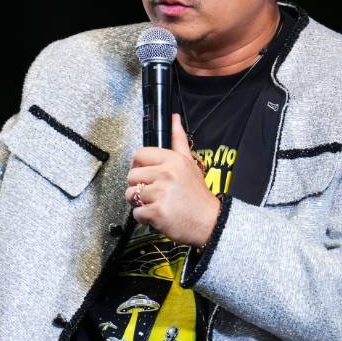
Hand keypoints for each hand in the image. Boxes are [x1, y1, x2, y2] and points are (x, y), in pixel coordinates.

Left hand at [125, 114, 218, 247]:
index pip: (139, 154)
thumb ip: (179, 140)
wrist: (210, 222)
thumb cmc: (198, 195)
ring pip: (131, 195)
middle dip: (138, 187)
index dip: (139, 166)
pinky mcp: (157, 212)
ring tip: (156, 204)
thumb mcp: (190, 163)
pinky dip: (144, 218)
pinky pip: (136, 213)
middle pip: (131, 176)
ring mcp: (161, 193)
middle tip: (153, 193)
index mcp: (173, 160)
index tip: (146, 174)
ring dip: (140, 203)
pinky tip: (158, 215)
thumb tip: (174, 118)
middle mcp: (166, 174)